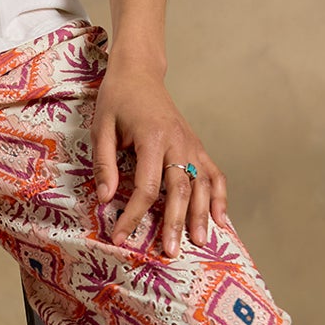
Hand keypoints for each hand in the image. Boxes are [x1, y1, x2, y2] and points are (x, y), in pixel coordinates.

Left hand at [91, 58, 226, 255]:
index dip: (133, 214)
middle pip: (180, 189)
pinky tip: (222, 220)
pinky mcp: (197, 145)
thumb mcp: (102, 128)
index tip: (120, 236)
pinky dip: (219, 197)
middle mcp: (177, 142)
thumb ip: (105, 163)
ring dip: (201, 216)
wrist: (139, 72)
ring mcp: (191, 144)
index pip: (146, 186)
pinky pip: (213, 173)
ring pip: (201, 184)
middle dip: (174, 223)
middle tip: (169, 252)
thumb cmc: (117, 99)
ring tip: (199, 243)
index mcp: (152, 137)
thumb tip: (104, 199)